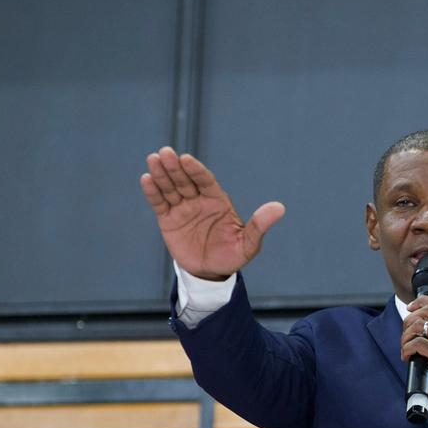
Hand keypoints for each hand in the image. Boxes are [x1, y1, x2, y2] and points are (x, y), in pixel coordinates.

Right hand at [140, 147, 284, 279]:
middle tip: (165, 153)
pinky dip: (153, 192)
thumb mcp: (248, 245)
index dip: (196, 170)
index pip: (206, 181)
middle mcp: (198, 200)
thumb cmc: (231, 256)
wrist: (211, 274)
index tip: (187, 159)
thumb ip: (259, 226)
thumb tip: (280, 208)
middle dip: (175, 167)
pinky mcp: (168, 220)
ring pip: (171, 188)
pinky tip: (147, 179)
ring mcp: (182, 209)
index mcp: (218, 201)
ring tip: (153, 159)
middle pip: (186, 180)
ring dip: (162, 174)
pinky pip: (160, 203)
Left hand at [401, 296, 427, 416]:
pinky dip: (407, 348)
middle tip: (405, 336)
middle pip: (426, 311)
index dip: (421, 302)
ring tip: (406, 348)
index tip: (410, 309)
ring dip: (405, 336)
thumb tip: (424, 333)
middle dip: (409, 320)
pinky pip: (418, 343)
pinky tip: (407, 357)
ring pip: (420, 325)